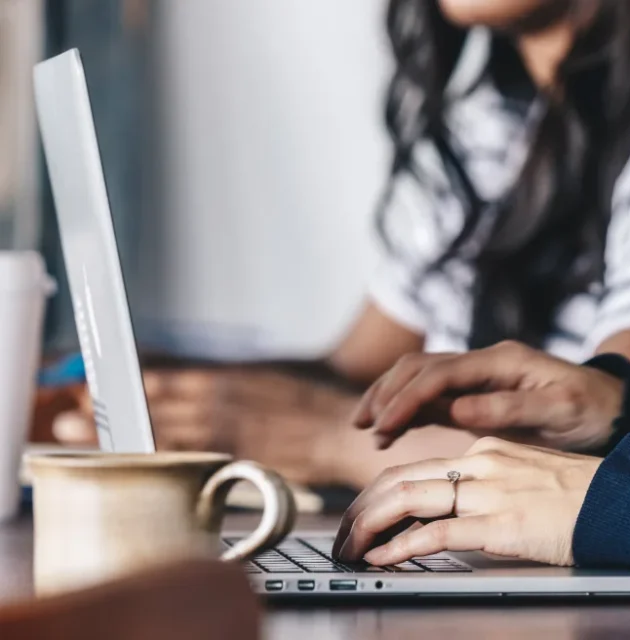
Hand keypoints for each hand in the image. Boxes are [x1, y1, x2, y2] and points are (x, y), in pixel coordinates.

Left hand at [51, 366, 358, 485]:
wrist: (338, 432)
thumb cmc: (307, 403)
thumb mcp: (266, 376)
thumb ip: (225, 383)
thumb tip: (195, 385)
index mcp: (224, 380)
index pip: (161, 383)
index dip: (125, 388)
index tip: (95, 390)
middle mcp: (216, 405)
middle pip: (149, 409)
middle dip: (107, 414)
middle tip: (70, 420)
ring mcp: (221, 435)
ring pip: (157, 436)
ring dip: (118, 437)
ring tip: (82, 439)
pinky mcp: (231, 462)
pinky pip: (184, 462)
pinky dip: (155, 460)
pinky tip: (134, 461)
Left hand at [332, 437, 600, 565]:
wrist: (626, 501)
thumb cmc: (584, 496)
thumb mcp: (529, 478)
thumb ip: (490, 488)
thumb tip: (453, 515)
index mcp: (487, 449)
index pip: (417, 468)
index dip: (378, 494)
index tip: (361, 516)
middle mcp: (482, 462)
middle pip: (400, 478)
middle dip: (360, 510)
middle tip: (342, 538)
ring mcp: (490, 491)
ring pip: (408, 499)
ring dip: (369, 527)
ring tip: (350, 551)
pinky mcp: (502, 523)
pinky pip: (437, 534)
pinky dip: (402, 547)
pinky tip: (384, 559)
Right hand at [351, 341, 623, 451]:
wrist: (610, 408)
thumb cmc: (590, 409)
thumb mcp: (558, 411)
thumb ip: (508, 409)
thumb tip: (457, 410)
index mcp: (502, 361)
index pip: (441, 373)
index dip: (408, 397)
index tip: (385, 425)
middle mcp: (485, 363)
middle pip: (421, 368)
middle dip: (387, 392)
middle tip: (363, 425)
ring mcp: (478, 377)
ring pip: (420, 377)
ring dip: (390, 397)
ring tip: (365, 427)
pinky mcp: (476, 395)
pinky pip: (432, 396)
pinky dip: (406, 409)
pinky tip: (389, 430)